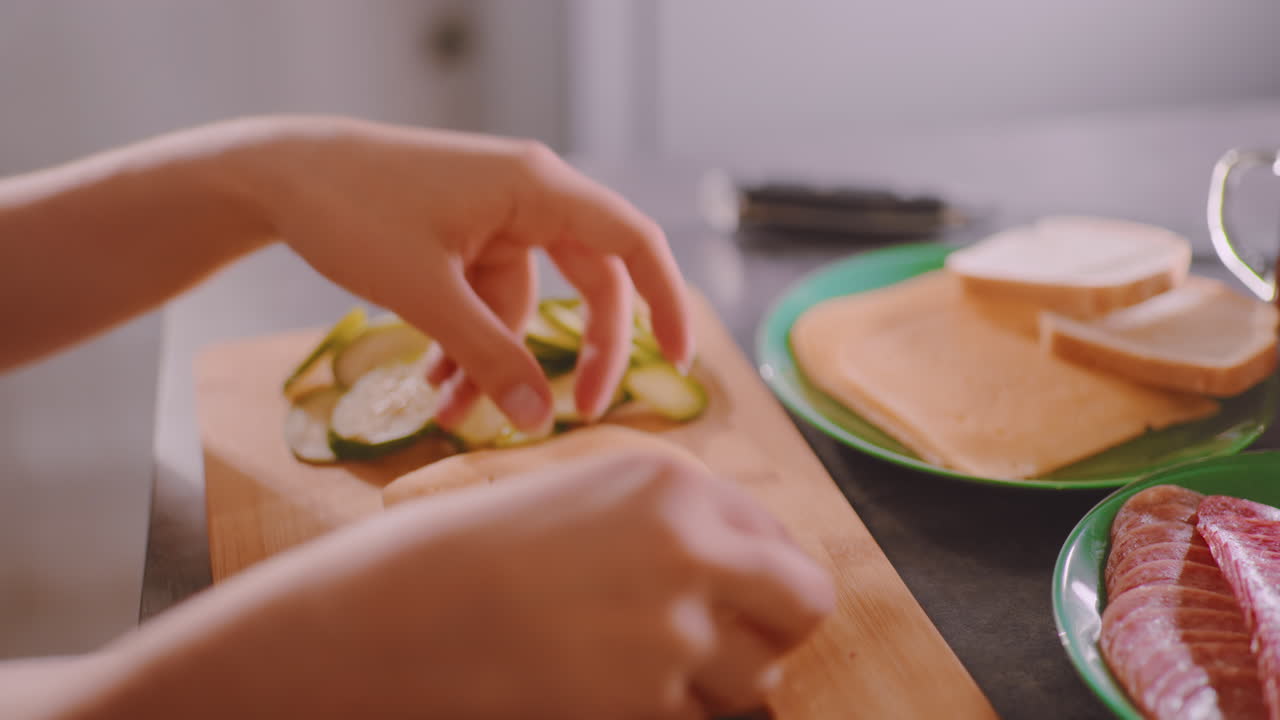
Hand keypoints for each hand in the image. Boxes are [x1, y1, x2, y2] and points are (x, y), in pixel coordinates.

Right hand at [113, 450, 832, 718]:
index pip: (781, 540)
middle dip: (776, 631)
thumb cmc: (474, 553)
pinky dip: (672, 714)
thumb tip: (756, 574)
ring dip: (722, 683)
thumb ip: (674, 526)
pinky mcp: (644, 699)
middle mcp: (690, 544)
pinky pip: (698, 718)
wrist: (389, 616)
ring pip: (758, 676)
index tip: (743, 600)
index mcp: (672, 483)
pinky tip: (609, 691)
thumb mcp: (583, 502)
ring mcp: (672, 626)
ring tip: (648, 669)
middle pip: (804, 604)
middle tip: (729, 646)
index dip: (767, 578)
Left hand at [233, 117, 692, 431]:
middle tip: (579, 412)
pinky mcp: (464, 238)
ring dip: (497, 359)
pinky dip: (468, 343)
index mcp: (538, 188)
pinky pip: (487, 300)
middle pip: (593, 280)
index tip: (680, 358)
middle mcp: (529, 198)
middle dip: (584, 350)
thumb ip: (486, 354)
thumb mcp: (425, 292)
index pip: (633, 241)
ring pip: (528, 303)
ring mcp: (495, 219)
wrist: (279, 174)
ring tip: (451, 414)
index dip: (667, 300)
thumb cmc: (352, 211)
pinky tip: (433, 385)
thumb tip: (537, 417)